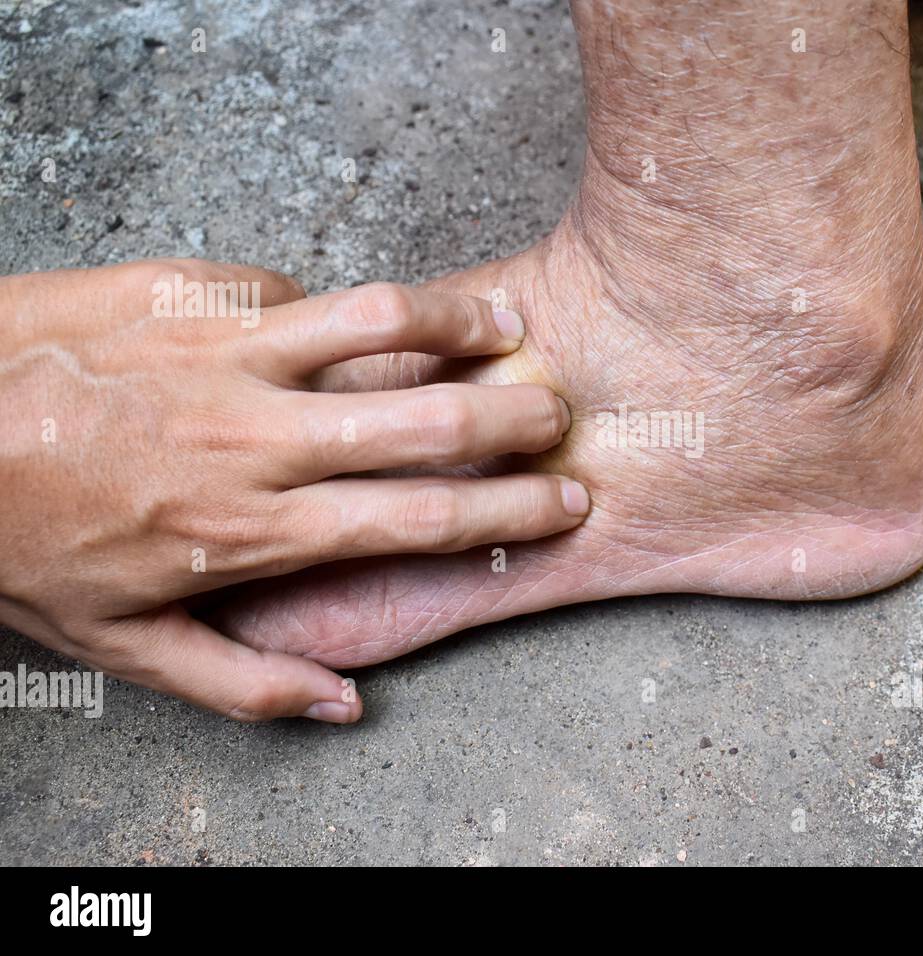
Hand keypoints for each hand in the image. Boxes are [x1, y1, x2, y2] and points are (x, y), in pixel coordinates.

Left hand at [0, 259, 587, 721]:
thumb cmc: (17, 539)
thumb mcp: (123, 644)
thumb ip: (243, 682)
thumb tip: (343, 708)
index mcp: (253, 527)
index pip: (420, 517)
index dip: (510, 510)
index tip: (566, 499)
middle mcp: (254, 437)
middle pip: (427, 418)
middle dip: (518, 414)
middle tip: (557, 410)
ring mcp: (221, 352)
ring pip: (376, 321)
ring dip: (457, 320)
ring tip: (501, 322)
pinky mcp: (187, 289)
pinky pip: (288, 291)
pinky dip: (326, 308)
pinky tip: (334, 320)